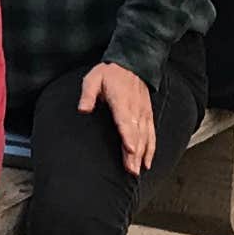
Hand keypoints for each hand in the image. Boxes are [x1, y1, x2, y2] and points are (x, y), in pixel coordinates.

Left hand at [80, 59, 156, 174]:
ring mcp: (143, 113)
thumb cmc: (110, 73)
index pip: (125, 120)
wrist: (132, 64)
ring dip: (143, 155)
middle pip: (136, 134)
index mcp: (121, 100)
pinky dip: (151, 149)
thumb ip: (88, 95)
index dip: (128, 136)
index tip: (130, 149)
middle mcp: (135, 109)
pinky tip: (147, 162)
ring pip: (145, 137)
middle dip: (135, 154)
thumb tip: (82, 109)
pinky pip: (151, 134)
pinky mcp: (147, 115)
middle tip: (131, 170)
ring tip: (138, 171)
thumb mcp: (93, 78)